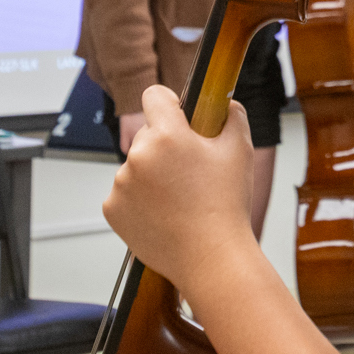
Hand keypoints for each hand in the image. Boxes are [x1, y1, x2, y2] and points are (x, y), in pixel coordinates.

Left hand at [103, 85, 254, 289]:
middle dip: (165, 146)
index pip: (154, 95)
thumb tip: (224, 104)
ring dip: (152, 176)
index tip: (178, 116)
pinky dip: (140, 200)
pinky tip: (164, 213)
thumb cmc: (226, 206)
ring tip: (179, 199)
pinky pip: (125, 193)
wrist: (211, 258)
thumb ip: (232, 114)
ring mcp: (121, 184)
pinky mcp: (112, 208)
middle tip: (190, 172)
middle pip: (147, 135)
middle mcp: (138, 155)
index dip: (169, 103)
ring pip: (136, 166)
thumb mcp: (241, 150)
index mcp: (167, 135)